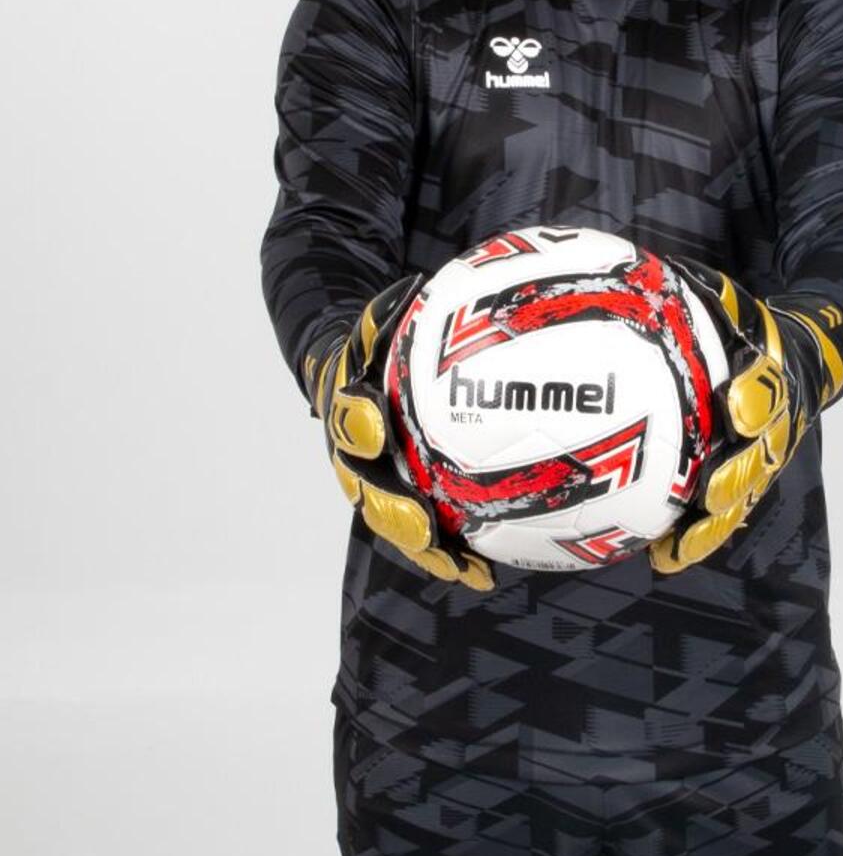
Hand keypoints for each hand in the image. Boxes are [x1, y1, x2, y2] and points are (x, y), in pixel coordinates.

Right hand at [305, 276, 495, 591]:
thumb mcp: (374, 319)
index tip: (375, 424)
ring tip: (464, 569)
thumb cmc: (369, 343)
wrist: (341, 373)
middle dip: (393, 510)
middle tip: (423, 525)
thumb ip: (388, 310)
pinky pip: (428, 530)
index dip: (357, 421)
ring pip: (396, 522)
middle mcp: (355, 455)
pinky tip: (488, 570)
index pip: (344, 413)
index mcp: (343, 407)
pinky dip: (454, 551)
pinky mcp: (402, 501)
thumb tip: (415, 285)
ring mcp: (376, 483)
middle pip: (367, 488)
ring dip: (427, 548)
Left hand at [648, 257, 818, 573]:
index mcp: (774, 370)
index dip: (760, 395)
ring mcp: (766, 455)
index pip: (774, 381)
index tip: (740, 405)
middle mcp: (775, 419)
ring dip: (715, 522)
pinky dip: (697, 535)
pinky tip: (661, 557)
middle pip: (765, 453)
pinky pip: (724, 513)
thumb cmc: (748, 322)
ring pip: (745, 493)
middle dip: (741, 475)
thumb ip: (687, 290)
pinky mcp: (749, 478)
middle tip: (714, 492)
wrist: (809, 353)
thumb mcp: (726, 298)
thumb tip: (620, 268)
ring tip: (679, 547)